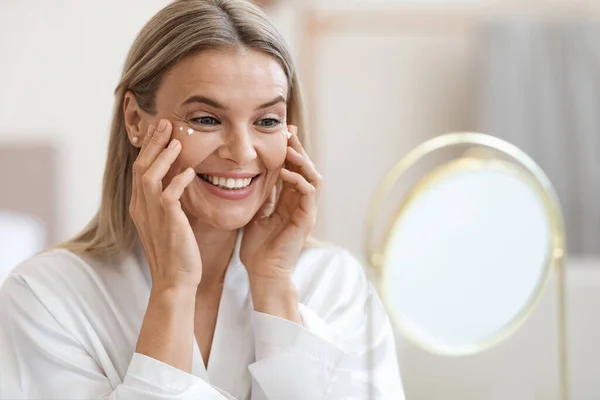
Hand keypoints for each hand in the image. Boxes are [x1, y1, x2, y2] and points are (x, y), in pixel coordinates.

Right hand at [130, 119, 201, 291]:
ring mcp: (152, 216)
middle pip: (142, 167)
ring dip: (163, 157)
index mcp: (140, 206)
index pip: (140, 169)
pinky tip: (190, 172)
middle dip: (153, 143)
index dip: (149, 148)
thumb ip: (169, 200)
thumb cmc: (176, 252)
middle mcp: (142, 208)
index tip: (159, 130)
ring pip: (150, 176)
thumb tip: (181, 178)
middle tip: (165, 123)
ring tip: (177, 141)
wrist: (175, 281)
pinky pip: (169, 196)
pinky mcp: (168, 224)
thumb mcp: (169, 221)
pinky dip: (178, 181)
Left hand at [240, 125, 321, 281]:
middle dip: (298, 149)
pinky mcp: (306, 219)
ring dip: (302, 161)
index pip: (294, 169)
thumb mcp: (257, 213)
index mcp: (289, 201)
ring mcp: (305, 211)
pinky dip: (299, 180)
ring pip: (312, 177)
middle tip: (288, 132)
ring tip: (289, 149)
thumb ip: (263, 196)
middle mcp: (301, 204)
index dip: (289, 151)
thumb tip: (255, 176)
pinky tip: (286, 173)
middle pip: (306, 169)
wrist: (263, 272)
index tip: (281, 133)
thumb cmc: (258, 247)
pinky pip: (308, 194)